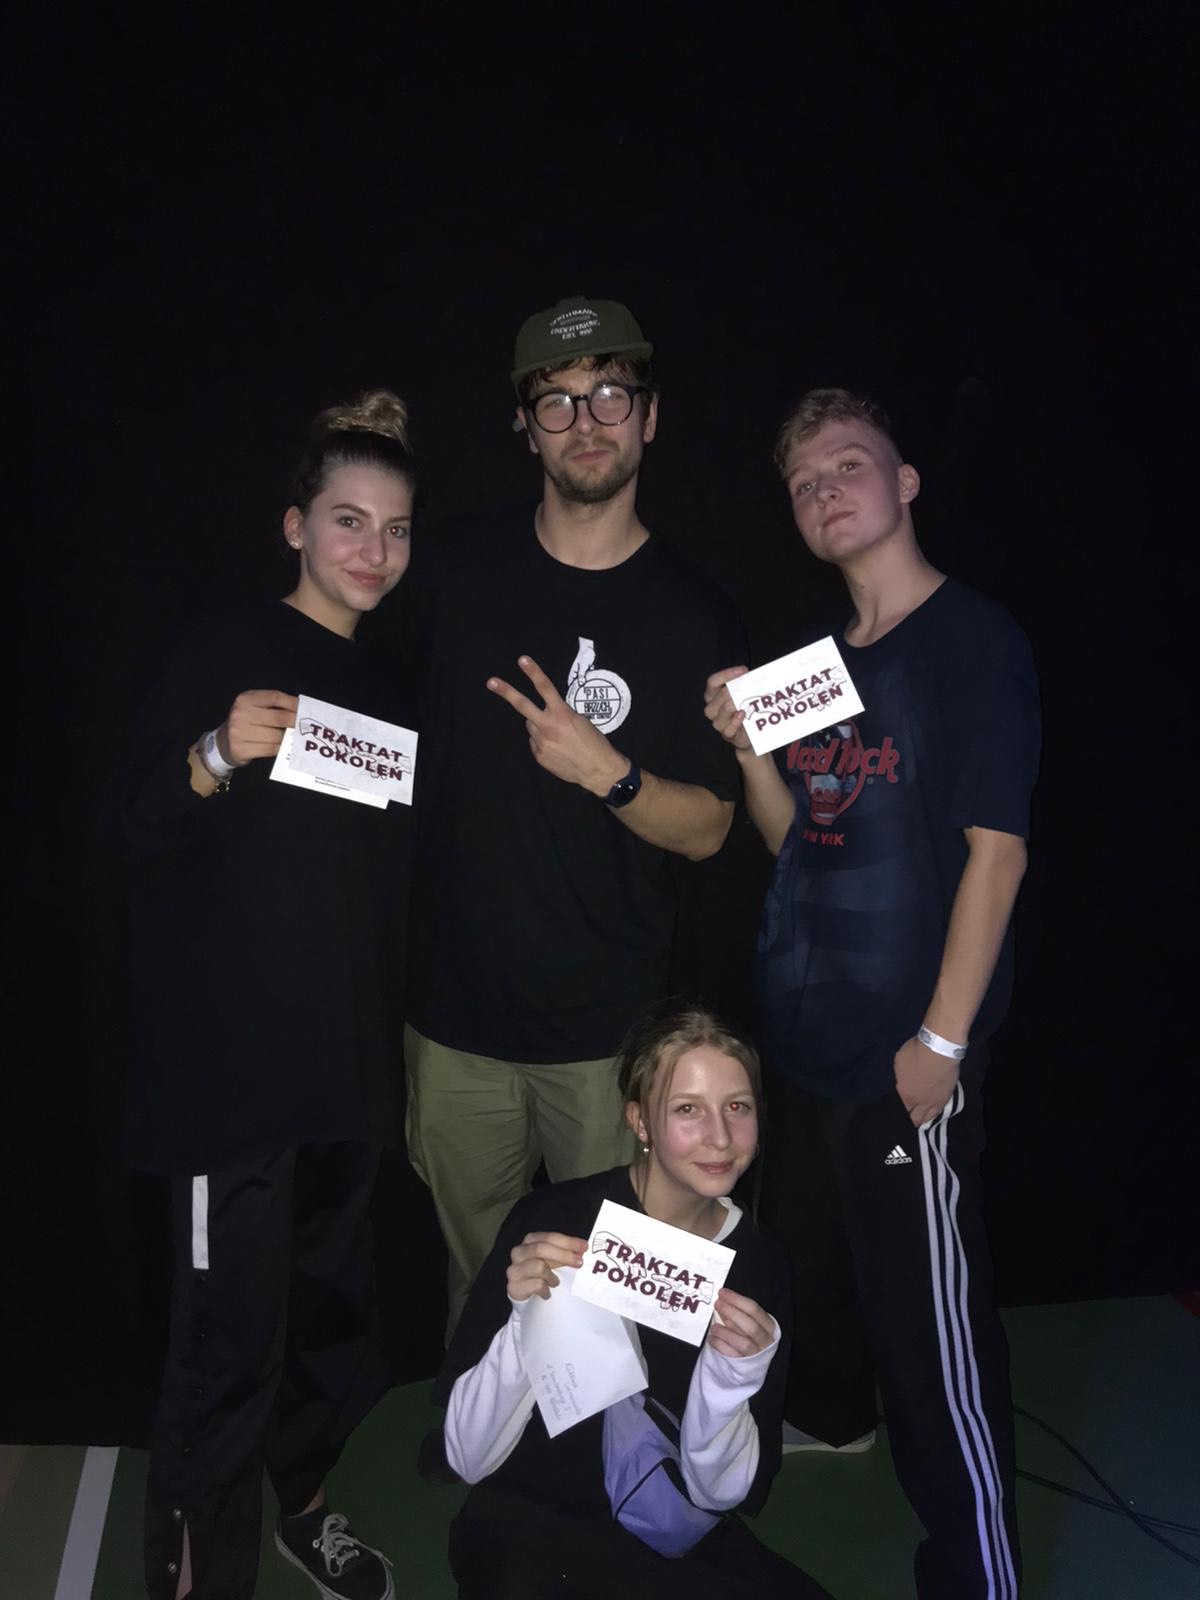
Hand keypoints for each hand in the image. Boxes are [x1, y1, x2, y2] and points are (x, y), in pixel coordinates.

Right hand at [217, 691, 298, 765]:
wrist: (223, 742)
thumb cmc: (245, 722)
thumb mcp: (253, 707)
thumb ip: (272, 705)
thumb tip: (299, 709)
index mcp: (245, 699)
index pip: (274, 697)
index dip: (292, 703)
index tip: (304, 708)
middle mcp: (240, 714)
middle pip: (278, 717)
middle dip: (295, 722)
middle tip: (304, 726)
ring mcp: (239, 732)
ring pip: (276, 736)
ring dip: (288, 737)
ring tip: (292, 737)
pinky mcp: (241, 749)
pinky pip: (270, 749)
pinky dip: (280, 748)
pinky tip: (283, 746)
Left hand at [487, 656, 626, 795]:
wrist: (598, 770)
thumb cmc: (595, 743)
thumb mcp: (581, 721)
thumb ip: (561, 713)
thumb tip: (547, 713)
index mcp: (562, 714)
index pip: (545, 688)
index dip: (533, 672)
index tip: (522, 660)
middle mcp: (548, 726)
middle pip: (522, 705)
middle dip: (506, 692)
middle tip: (490, 682)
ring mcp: (541, 742)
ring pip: (531, 725)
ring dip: (538, 725)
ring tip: (556, 734)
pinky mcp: (539, 756)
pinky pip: (535, 742)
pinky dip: (542, 741)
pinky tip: (557, 748)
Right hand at [506, 1231, 586, 1302]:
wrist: (524, 1295)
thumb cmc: (541, 1273)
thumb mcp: (552, 1259)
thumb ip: (564, 1252)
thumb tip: (582, 1250)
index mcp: (529, 1241)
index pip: (549, 1237)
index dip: (567, 1241)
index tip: (584, 1247)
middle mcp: (519, 1252)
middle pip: (541, 1249)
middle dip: (563, 1255)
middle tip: (579, 1263)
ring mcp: (514, 1269)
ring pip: (538, 1267)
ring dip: (552, 1276)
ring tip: (556, 1282)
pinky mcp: (513, 1287)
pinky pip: (536, 1285)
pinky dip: (546, 1290)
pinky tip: (547, 1293)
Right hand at [703, 667, 752, 751]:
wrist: (749, 734)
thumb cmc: (744, 709)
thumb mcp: (743, 695)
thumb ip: (744, 685)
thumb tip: (755, 675)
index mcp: (713, 695)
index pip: (712, 682)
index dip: (726, 674)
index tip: (743, 670)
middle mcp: (712, 709)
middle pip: (717, 697)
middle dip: (731, 691)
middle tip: (746, 686)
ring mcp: (718, 723)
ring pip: (720, 713)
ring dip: (732, 706)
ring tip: (743, 702)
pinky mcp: (727, 735)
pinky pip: (728, 729)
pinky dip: (735, 722)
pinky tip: (742, 715)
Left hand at [707, 1288, 775, 1358]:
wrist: (753, 1362)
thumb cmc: (750, 1336)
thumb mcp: (749, 1322)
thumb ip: (738, 1313)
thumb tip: (723, 1300)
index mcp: (769, 1326)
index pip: (754, 1309)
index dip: (737, 1300)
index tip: (723, 1293)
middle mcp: (765, 1341)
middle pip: (750, 1326)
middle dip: (732, 1313)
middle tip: (717, 1304)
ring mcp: (756, 1354)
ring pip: (743, 1343)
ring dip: (726, 1332)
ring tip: (714, 1326)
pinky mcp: (745, 1365)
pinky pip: (732, 1355)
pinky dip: (720, 1345)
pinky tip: (713, 1338)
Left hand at [894, 1035, 958, 1126]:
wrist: (940, 1049)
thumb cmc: (916, 1052)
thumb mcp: (900, 1062)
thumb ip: (901, 1076)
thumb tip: (903, 1080)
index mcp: (905, 1094)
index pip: (900, 1110)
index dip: (898, 1113)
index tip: (897, 1114)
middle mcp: (920, 1102)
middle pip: (914, 1118)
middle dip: (910, 1120)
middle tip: (907, 1120)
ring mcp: (935, 1101)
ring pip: (928, 1117)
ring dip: (922, 1120)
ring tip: (919, 1121)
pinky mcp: (947, 1097)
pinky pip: (939, 1111)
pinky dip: (933, 1114)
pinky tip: (931, 1114)